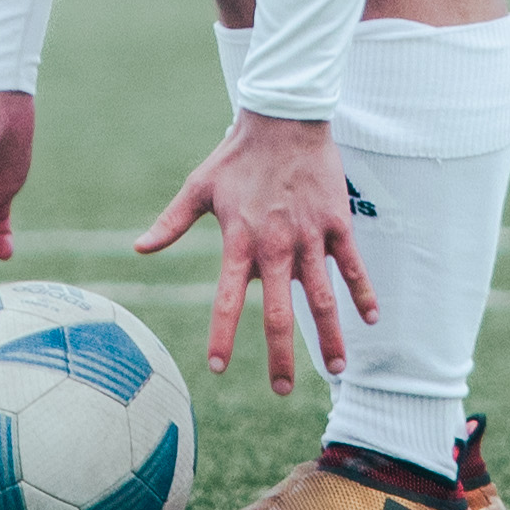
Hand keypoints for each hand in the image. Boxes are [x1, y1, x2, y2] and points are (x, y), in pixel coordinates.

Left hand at [139, 113, 368, 394]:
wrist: (284, 118)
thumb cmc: (237, 155)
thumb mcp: (198, 187)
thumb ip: (170, 223)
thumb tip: (139, 248)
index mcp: (238, 240)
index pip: (225, 300)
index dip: (221, 335)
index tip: (216, 368)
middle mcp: (274, 245)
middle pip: (278, 313)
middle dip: (281, 356)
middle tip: (283, 391)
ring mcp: (309, 236)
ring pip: (321, 297)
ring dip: (330, 336)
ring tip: (337, 370)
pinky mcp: (336, 223)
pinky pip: (352, 265)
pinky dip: (361, 292)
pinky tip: (370, 319)